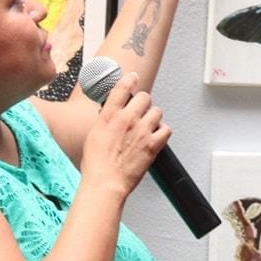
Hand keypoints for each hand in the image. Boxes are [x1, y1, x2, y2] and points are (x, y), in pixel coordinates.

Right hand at [79, 73, 170, 198]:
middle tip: (140, 110)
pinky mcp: (153, 145)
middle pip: (144, 97)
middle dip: (143, 102)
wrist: (105, 182)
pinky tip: (155, 135)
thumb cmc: (96, 164)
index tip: (133, 78)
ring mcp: (142, 131)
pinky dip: (162, 131)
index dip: (130, 80)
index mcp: (109, 115)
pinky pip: (166, 129)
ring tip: (147, 124)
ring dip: (153, 116)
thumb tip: (113, 114)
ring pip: (157, 111)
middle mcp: (127, 119)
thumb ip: (106, 120)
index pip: (122, 87)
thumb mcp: (94, 134)